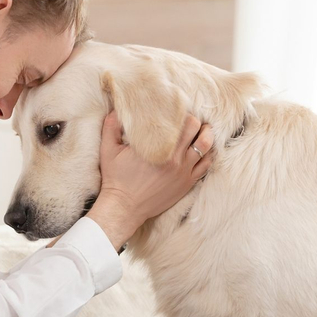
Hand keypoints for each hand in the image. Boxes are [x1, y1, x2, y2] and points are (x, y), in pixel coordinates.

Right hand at [86, 112, 213, 249]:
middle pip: (197, 129)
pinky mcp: (187, 183)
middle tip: (189, 119)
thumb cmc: (116, 178)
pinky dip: (208, 154)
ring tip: (203, 130)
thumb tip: (117, 109)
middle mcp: (175, 158)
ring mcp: (184, 172)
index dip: (182, 112)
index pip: (182, 120)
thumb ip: (111, 126)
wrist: (124, 208)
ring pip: (206, 146)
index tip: (177, 110)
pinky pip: (206, 165)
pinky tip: (204, 150)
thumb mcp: (109, 150)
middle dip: (195, 121)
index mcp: (159, 146)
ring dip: (206, 135)